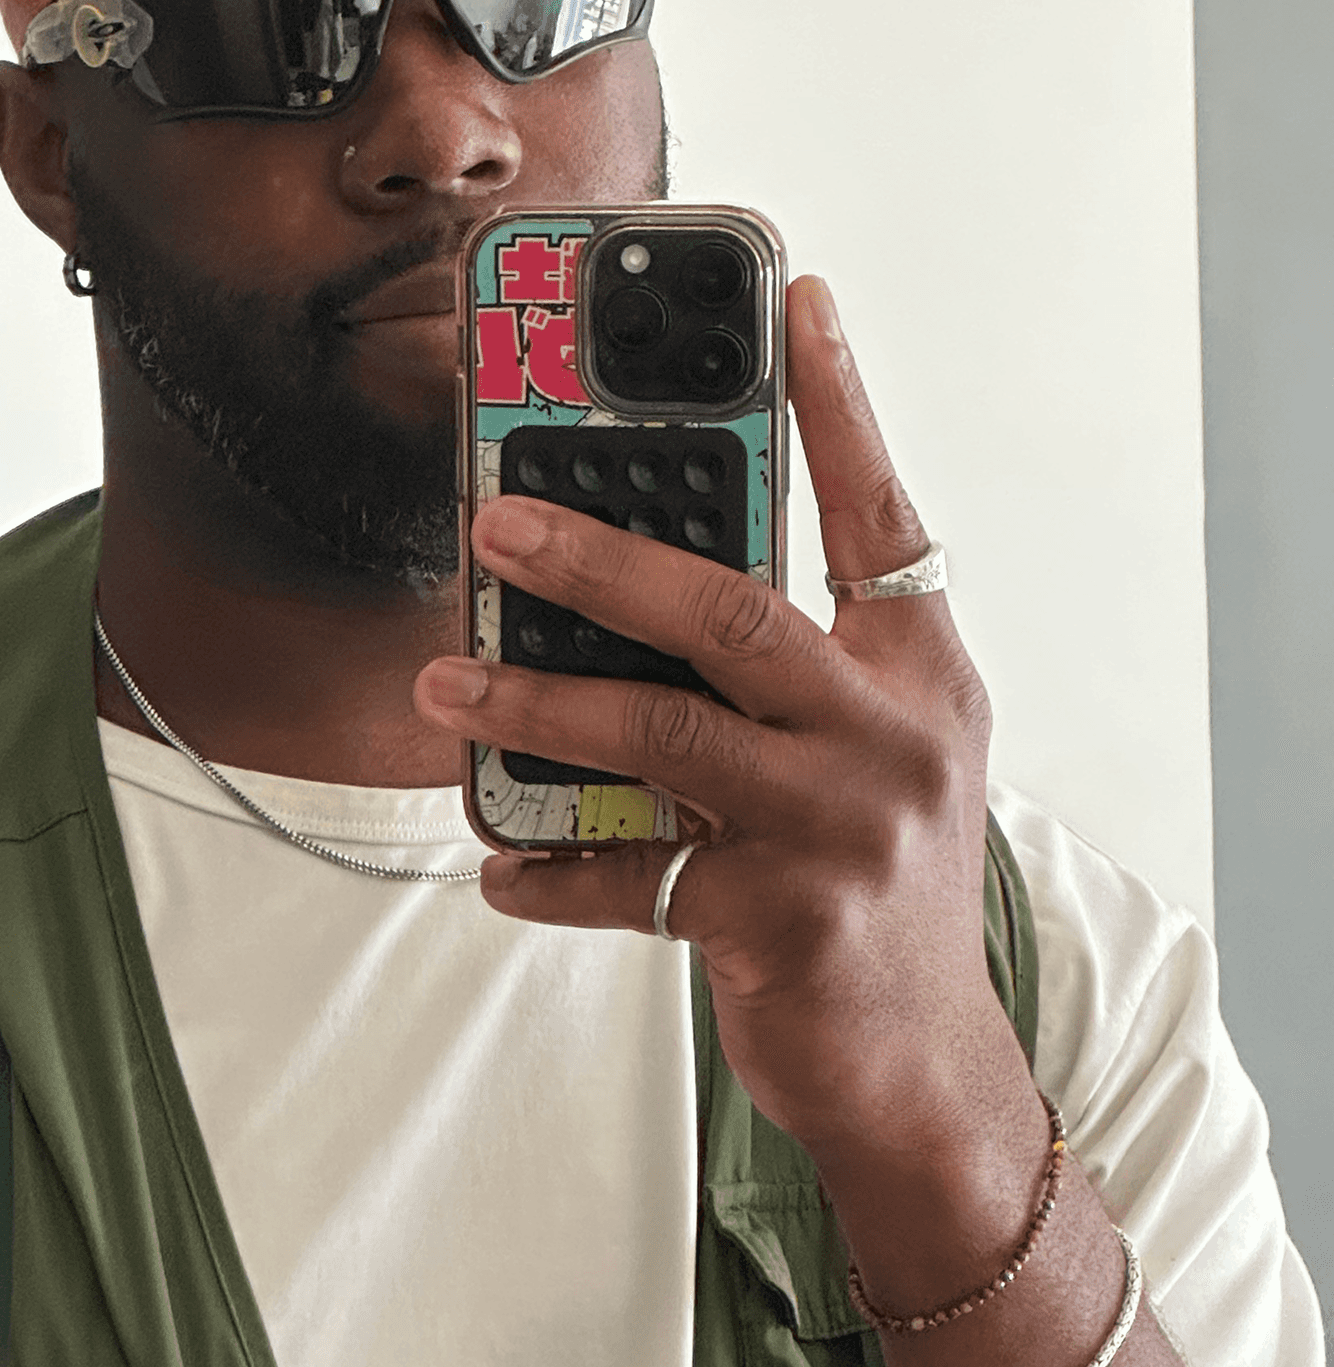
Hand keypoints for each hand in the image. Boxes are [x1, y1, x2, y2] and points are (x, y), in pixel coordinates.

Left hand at [415, 276, 1022, 1162]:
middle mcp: (892, 733)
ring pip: (659, 736)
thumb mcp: (865, 753)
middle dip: (596, 559)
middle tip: (491, 523)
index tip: (794, 301)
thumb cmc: (873, 880)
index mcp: (919, 671)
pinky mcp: (780, 921)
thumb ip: (778, 670)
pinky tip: (495, 862)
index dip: (838, 404)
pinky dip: (548, 871)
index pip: (878, 512)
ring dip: (534, 707)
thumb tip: (623, 582)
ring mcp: (840, 828)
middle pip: (727, 612)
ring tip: (442, 689)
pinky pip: (626, 877)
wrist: (924, 1065)